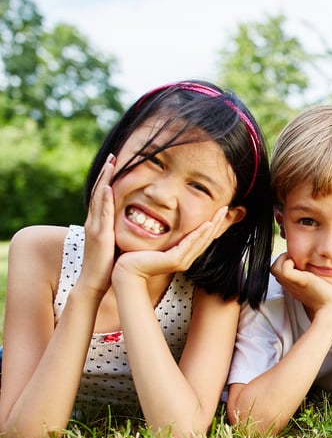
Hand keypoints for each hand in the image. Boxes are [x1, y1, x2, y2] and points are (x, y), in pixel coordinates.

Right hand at [79, 154, 117, 295]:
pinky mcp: (100, 235)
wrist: (95, 282)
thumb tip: (130, 225)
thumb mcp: (114, 243)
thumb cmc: (107, 265)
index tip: (115, 164)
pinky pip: (102, 214)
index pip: (103, 196)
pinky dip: (104, 200)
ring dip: (105, 180)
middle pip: (99, 191)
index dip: (108, 179)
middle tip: (113, 155)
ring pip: (100, 198)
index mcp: (99, 223)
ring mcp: (95, 227)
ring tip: (111, 163)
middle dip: (106, 173)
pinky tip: (108, 188)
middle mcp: (95, 221)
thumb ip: (118, 232)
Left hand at [114, 205, 232, 282]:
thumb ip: (164, 237)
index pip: (202, 238)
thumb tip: (166, 224)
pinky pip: (190, 244)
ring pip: (202, 240)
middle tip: (227, 208)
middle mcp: (186, 258)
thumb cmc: (136, 257)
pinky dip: (199, 234)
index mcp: (183, 255)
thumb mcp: (156, 243)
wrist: (126, 272)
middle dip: (218, 222)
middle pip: (207, 238)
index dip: (214, 225)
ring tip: (222, 212)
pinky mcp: (175, 260)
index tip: (221, 212)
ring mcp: (182, 261)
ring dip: (213, 225)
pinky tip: (207, 224)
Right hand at [272, 252, 331, 317]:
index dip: (286, 264)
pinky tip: (300, 265)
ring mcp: (293, 283)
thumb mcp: (317, 285)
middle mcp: (291, 285)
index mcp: (294, 286)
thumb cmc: (329, 298)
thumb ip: (313, 278)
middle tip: (295, 259)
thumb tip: (314, 268)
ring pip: (275, 268)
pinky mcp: (298, 281)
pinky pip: (283, 269)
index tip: (297, 261)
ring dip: (283, 259)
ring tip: (296, 260)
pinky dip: (288, 262)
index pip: (280, 273)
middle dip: (283, 259)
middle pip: (274, 269)